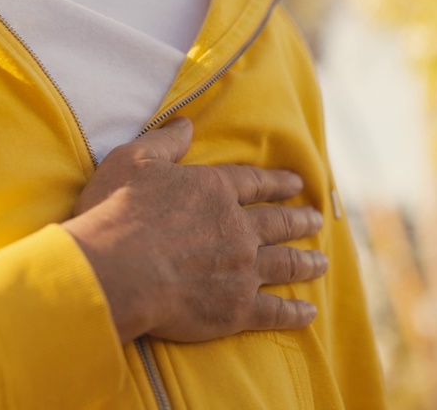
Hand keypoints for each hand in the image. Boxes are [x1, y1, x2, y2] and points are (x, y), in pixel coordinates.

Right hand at [61, 117, 326, 343]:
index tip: (297, 184)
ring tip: (321, 262)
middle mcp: (237, 227)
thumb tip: (186, 123)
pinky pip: (275, 311)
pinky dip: (294, 313)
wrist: (115, 270)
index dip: (277, 182)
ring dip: (306, 263)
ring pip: (285, 264)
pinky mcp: (236, 309)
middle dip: (300, 221)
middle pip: (278, 223)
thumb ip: (165, 142)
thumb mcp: (134, 161)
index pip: (255, 183)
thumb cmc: (117, 212)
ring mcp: (242, 269)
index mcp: (214, 190)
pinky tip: (308, 313)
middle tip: (316, 220)